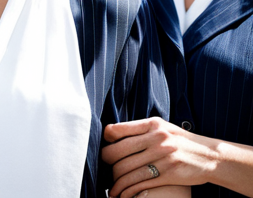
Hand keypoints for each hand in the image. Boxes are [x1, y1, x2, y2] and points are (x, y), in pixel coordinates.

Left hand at [102, 117, 216, 197]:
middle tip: (104, 168)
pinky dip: (126, 191)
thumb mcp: (163, 127)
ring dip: (114, 182)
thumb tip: (112, 134)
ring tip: (112, 187)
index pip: (116, 130)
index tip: (105, 146)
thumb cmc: (181, 141)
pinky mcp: (167, 174)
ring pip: (125, 170)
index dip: (105, 139)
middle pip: (116, 152)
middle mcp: (156, 139)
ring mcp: (162, 157)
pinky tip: (122, 194)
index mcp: (152, 125)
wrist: (211, 156)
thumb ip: (141, 129)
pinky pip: (138, 183)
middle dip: (106, 162)